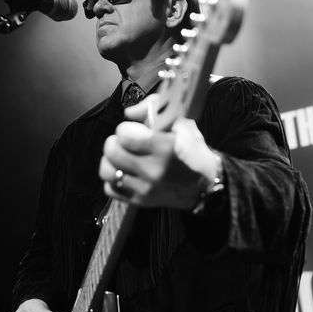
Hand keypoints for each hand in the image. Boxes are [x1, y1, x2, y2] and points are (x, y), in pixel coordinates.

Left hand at [99, 94, 219, 208]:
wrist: (205, 185)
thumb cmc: (192, 151)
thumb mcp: (182, 124)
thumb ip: (154, 109)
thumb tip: (129, 112)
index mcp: (164, 148)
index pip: (124, 134)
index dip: (126, 129)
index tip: (135, 131)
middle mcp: (152, 170)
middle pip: (111, 151)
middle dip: (116, 142)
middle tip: (126, 144)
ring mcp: (144, 188)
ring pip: (106, 171)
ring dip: (111, 161)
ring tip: (122, 158)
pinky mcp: (139, 201)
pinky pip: (110, 189)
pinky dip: (114, 180)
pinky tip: (125, 173)